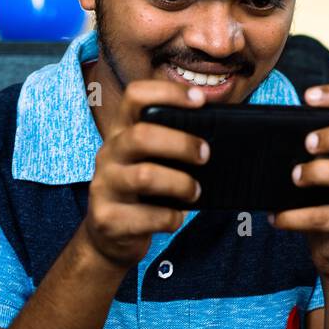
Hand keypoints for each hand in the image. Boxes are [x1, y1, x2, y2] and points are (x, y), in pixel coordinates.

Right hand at [81, 80, 208, 269]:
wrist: (111, 236)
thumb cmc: (145, 190)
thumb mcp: (154, 159)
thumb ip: (175, 143)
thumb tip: (224, 131)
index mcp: (122, 132)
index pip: (135, 96)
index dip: (169, 92)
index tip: (201, 100)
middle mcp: (108, 154)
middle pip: (141, 135)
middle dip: (182, 144)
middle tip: (205, 155)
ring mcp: (104, 187)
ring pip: (145, 176)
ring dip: (181, 184)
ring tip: (195, 191)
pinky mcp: (107, 220)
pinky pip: (147, 217)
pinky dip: (171, 217)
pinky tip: (176, 217)